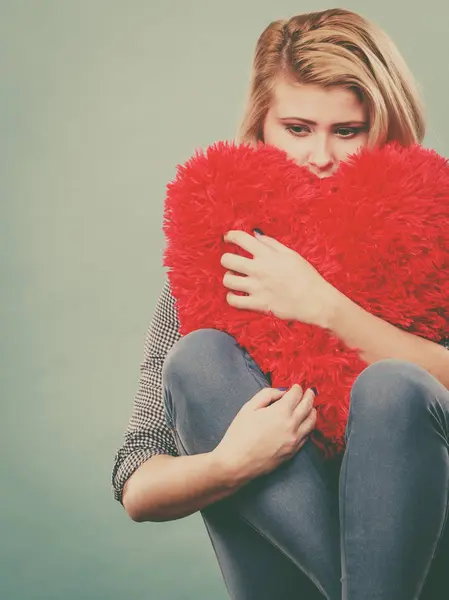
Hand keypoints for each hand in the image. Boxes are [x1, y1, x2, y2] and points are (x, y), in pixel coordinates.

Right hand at [212, 385, 316, 482]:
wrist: (237, 462)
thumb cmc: (239, 434)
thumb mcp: (249, 407)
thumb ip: (267, 395)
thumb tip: (281, 393)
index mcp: (281, 412)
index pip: (296, 395)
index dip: (297, 388)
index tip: (296, 386)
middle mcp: (292, 425)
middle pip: (307, 406)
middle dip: (309, 396)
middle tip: (309, 392)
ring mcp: (294, 440)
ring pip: (311, 422)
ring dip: (312, 411)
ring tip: (311, 407)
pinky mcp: (293, 452)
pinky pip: (306, 436)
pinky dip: (308, 427)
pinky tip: (305, 424)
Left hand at [221, 230, 338, 325]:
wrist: (315, 300)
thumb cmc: (306, 276)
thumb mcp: (291, 254)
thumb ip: (271, 244)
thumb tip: (256, 235)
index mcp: (267, 255)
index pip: (241, 239)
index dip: (230, 236)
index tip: (228, 238)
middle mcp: (259, 269)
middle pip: (227, 260)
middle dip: (226, 259)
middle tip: (231, 262)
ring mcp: (256, 287)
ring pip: (227, 280)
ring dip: (229, 278)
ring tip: (235, 278)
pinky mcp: (257, 303)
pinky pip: (233, 300)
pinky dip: (231, 297)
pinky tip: (236, 294)